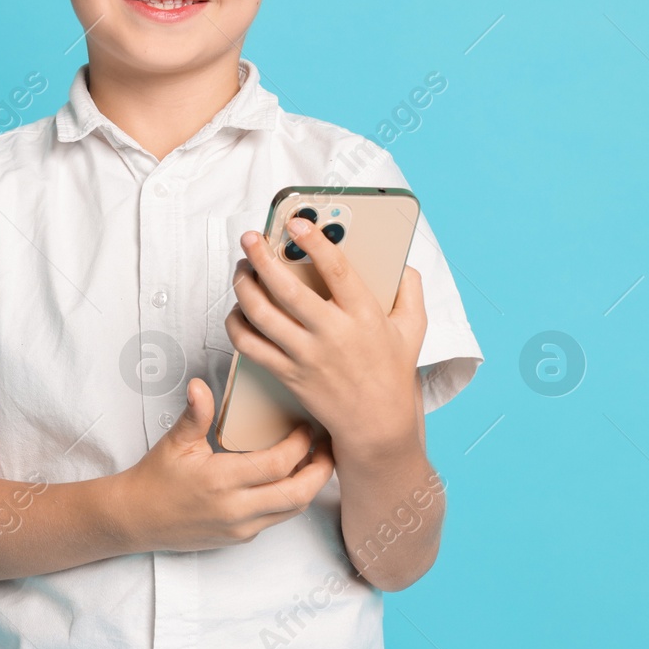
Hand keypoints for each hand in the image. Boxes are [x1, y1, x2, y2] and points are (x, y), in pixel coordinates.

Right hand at [112, 377, 333, 552]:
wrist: (138, 518)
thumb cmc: (157, 479)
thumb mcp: (175, 443)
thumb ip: (195, 414)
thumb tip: (199, 385)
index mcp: (221, 481)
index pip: (278, 465)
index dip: (300, 445)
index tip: (305, 426)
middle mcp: (236, 509)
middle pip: (299, 494)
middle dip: (322, 470)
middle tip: (329, 446)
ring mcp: (241, 527)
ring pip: (293, 510)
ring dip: (311, 485)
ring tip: (317, 460)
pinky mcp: (241, 537)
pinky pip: (277, 519)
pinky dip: (290, 498)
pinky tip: (290, 478)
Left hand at [226, 216, 426, 457]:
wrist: (377, 426)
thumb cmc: (392, 373)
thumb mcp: (413, 329)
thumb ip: (410, 291)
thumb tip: (402, 262)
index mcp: (365, 316)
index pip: (336, 270)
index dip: (313, 241)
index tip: (294, 222)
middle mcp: (333, 334)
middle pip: (286, 289)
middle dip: (262, 257)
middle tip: (251, 237)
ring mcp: (306, 356)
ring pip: (261, 315)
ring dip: (243, 285)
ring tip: (241, 268)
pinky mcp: (287, 374)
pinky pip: (250, 346)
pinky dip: (236, 324)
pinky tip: (237, 309)